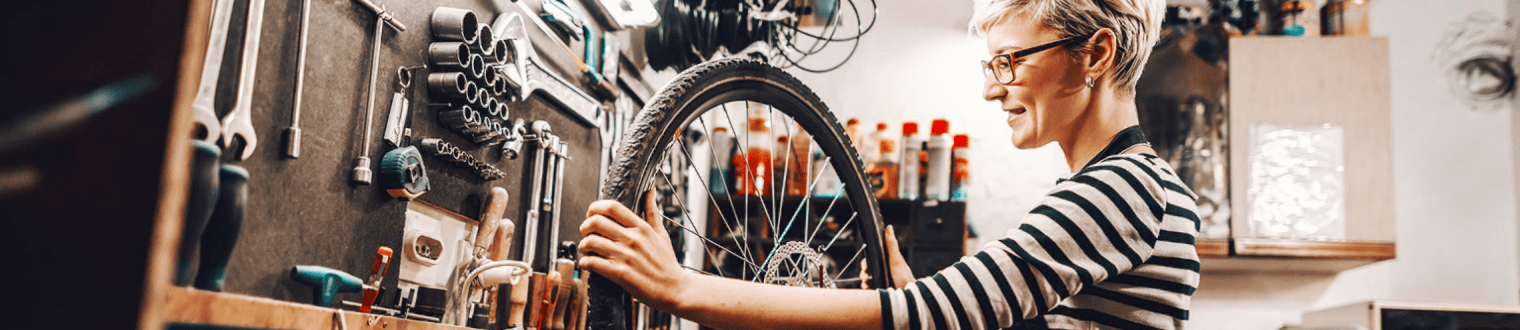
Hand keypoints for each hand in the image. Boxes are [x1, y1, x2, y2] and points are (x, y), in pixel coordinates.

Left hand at [577, 190, 689, 311]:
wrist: (675, 289)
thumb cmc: (667, 263)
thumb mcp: (662, 233)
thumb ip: (652, 211)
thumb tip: (650, 191)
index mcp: (641, 228)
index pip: (612, 207)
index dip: (595, 207)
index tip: (591, 213)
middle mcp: (632, 239)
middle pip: (595, 222)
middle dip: (585, 226)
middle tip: (586, 232)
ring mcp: (625, 256)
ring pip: (590, 242)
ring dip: (583, 245)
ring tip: (586, 249)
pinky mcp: (619, 273)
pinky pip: (592, 263)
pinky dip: (585, 262)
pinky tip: (589, 263)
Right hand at [862, 225, 913, 287]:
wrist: (908, 296)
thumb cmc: (904, 277)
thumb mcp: (896, 259)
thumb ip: (891, 243)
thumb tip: (888, 227)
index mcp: (886, 263)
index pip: (870, 260)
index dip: (865, 263)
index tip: (865, 266)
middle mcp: (883, 272)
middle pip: (866, 270)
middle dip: (863, 272)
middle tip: (866, 275)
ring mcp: (881, 281)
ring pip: (866, 280)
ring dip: (864, 281)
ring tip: (868, 283)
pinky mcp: (880, 291)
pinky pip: (868, 290)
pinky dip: (866, 288)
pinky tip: (869, 288)